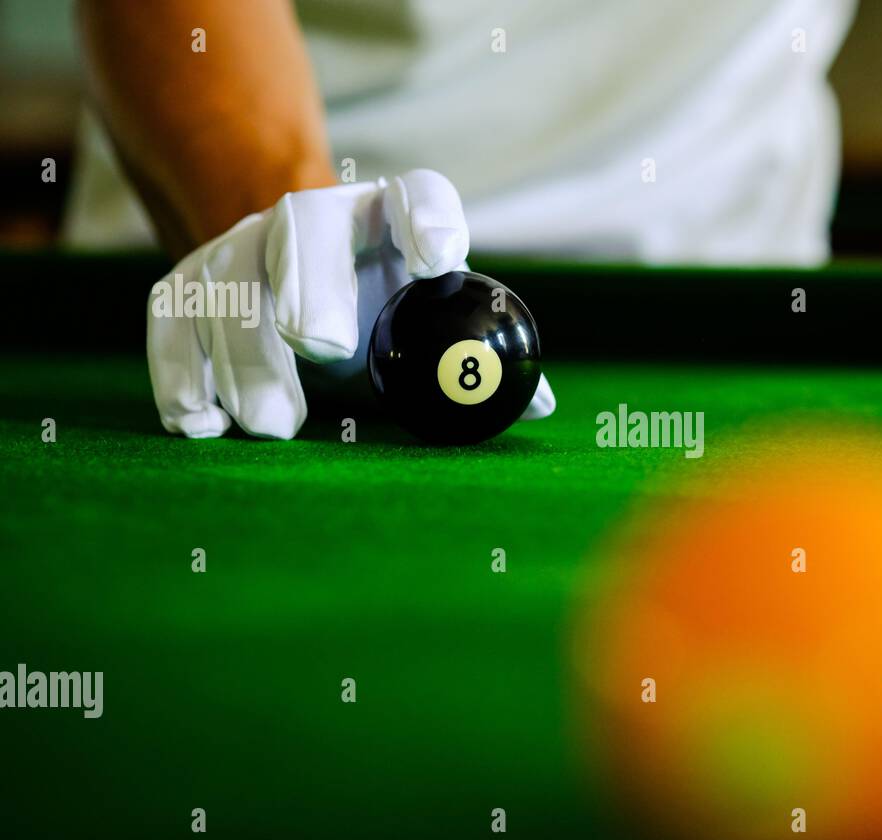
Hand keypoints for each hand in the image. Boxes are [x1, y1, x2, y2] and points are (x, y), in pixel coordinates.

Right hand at [147, 169, 555, 437]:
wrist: (291, 286)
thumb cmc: (384, 317)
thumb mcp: (427, 333)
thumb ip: (475, 363)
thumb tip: (534, 403)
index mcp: (392, 222)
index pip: (419, 196)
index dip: (429, 220)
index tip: (439, 262)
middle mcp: (314, 218)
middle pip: (304, 226)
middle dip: (311, 284)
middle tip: (322, 349)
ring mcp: (242, 244)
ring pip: (230, 277)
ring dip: (245, 353)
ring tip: (275, 426)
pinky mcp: (188, 284)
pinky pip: (171, 318)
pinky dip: (180, 372)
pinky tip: (200, 424)